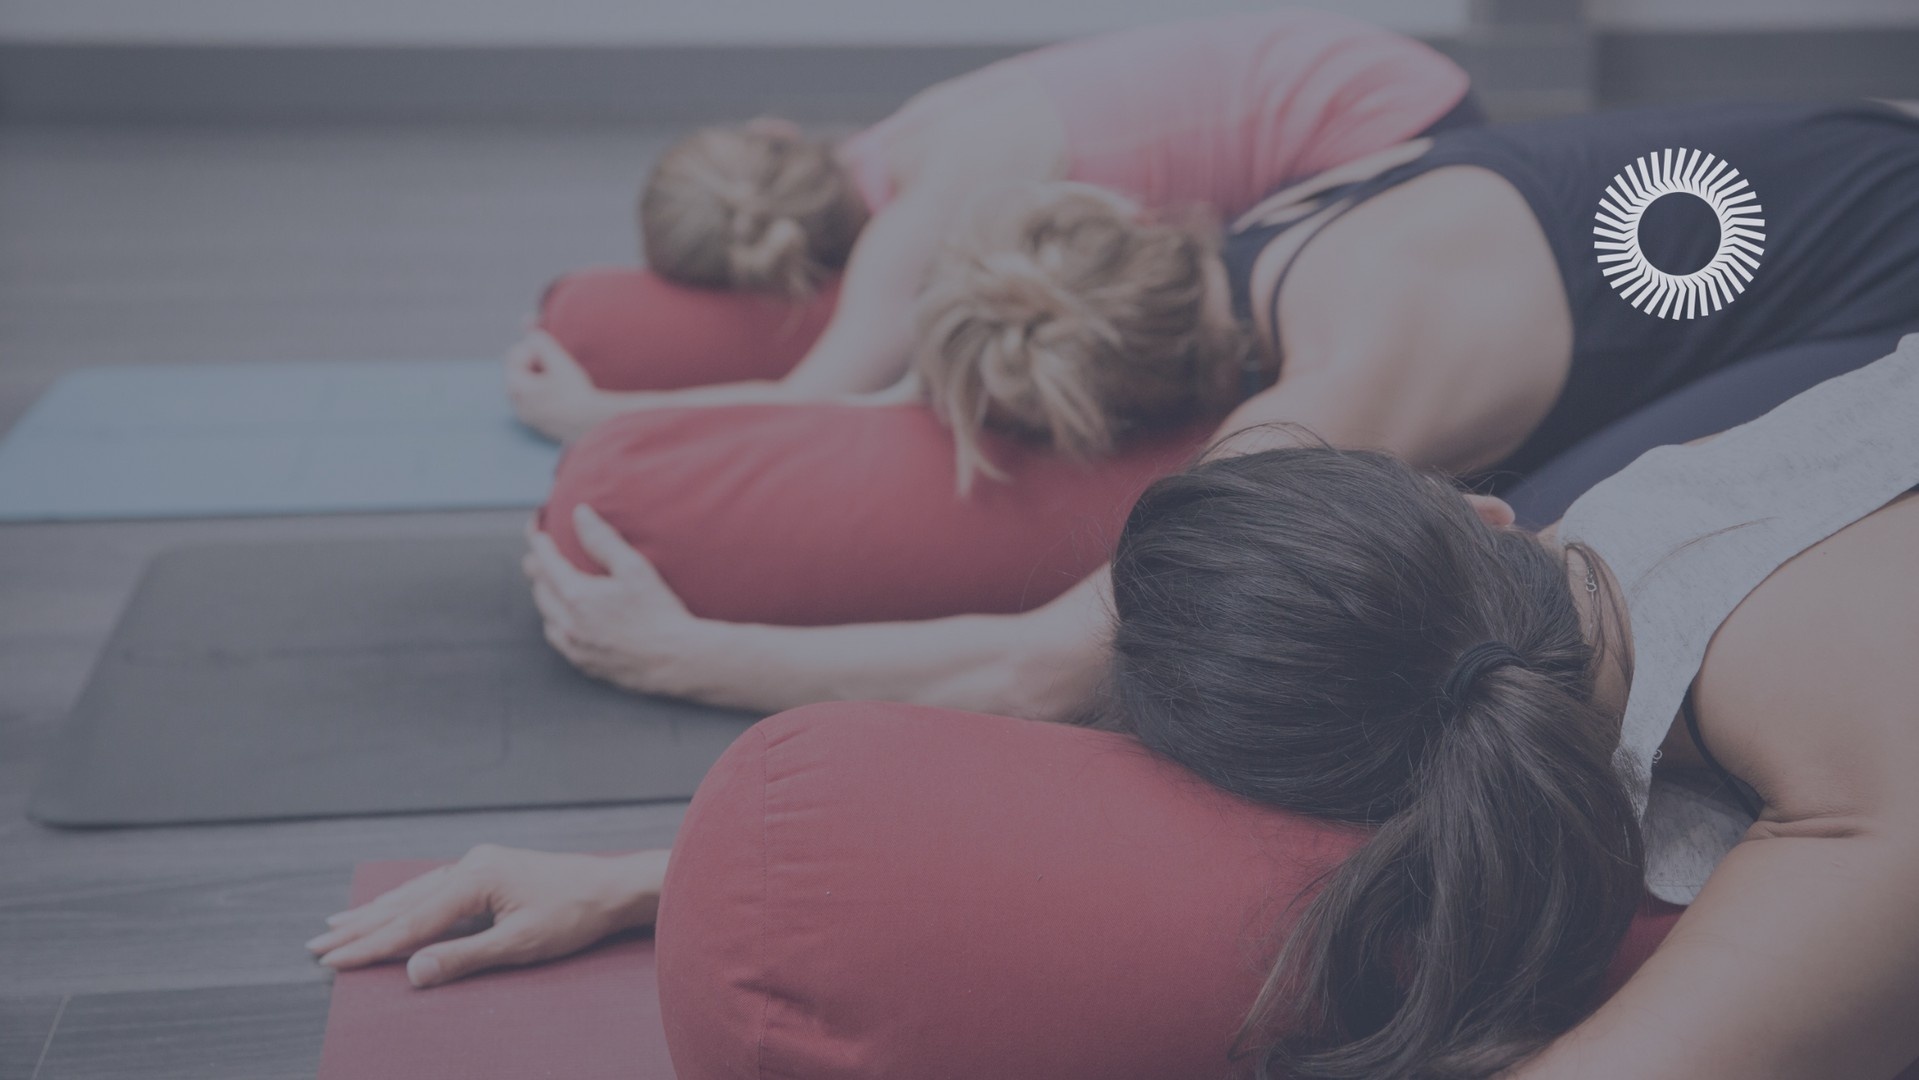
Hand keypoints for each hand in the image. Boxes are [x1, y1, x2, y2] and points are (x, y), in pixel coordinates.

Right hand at [307, 845, 666, 987]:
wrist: (612, 887)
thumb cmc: (573, 915)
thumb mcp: (519, 944)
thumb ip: (464, 957)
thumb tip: (413, 971)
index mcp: (475, 879)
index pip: (412, 922)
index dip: (370, 946)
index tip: (331, 961)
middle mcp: (471, 865)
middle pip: (405, 903)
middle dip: (360, 927)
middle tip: (316, 944)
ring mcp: (479, 865)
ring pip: (415, 893)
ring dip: (377, 912)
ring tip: (339, 924)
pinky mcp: (488, 870)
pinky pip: (435, 888)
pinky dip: (406, 902)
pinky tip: (393, 907)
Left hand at [505, 328, 610, 442]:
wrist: (591, 424)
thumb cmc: (575, 392)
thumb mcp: (559, 361)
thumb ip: (541, 343)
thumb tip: (531, 333)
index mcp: (515, 387)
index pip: (515, 355)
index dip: (533, 348)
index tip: (553, 353)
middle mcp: (516, 403)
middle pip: (519, 371)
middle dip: (535, 362)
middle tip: (557, 362)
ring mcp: (527, 416)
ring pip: (527, 386)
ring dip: (540, 376)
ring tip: (560, 377)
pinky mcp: (539, 423)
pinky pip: (536, 401)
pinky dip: (545, 392)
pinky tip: (562, 392)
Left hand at [524, 505, 716, 697]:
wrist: (676, 660)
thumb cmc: (659, 611)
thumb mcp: (634, 568)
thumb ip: (603, 539)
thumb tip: (579, 513)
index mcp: (577, 595)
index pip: (545, 561)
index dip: (538, 541)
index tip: (536, 528)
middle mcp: (568, 622)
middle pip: (540, 589)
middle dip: (538, 568)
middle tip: (540, 554)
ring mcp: (574, 646)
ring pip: (546, 615)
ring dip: (545, 596)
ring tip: (550, 584)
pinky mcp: (583, 664)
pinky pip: (558, 639)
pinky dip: (556, 623)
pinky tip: (566, 619)